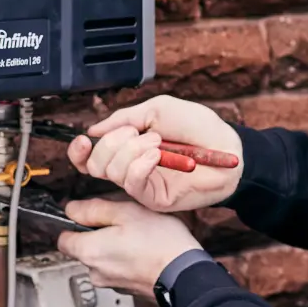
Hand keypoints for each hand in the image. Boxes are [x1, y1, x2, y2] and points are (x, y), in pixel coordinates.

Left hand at [57, 197, 200, 295]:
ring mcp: (111, 283)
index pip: (63, 238)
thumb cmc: (159, 242)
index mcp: (88, 251)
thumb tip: (72, 209)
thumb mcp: (126, 212)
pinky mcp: (127, 289)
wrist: (184, 274)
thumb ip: (95, 210)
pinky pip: (119, 269)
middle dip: (99, 234)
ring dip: (114, 247)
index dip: (76, 223)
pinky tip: (145, 250)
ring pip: (103, 259)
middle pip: (84, 248)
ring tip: (138, 236)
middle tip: (123, 222)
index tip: (92, 216)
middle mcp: (94, 272)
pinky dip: (127, 260)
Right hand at [68, 95, 243, 211]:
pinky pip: (132, 182)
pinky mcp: (153, 197)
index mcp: (128, 146)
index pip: (91, 155)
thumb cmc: (200, 127)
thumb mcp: (158, 109)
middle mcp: (130, 166)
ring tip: (158, 143)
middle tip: (140, 133)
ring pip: (110, 171)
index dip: (79, 150)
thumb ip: (125, 117)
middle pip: (94, 164)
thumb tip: (94, 130)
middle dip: (112, 142)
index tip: (84, 139)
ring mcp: (141, 183)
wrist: (228, 148)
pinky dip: (139, 164)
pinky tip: (157, 155)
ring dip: (131, 149)